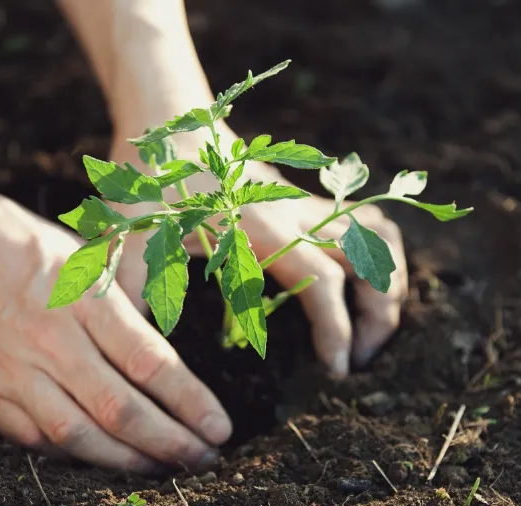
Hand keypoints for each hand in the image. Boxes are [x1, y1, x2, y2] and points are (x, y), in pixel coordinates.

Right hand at [0, 179, 230, 471]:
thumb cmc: (15, 240)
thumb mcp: (82, 256)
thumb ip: (119, 309)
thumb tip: (158, 359)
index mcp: (84, 298)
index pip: (151, 363)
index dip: (191, 403)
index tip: (220, 428)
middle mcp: (50, 340)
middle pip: (122, 410)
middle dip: (172, 443)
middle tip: (204, 461)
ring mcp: (10, 371)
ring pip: (80, 437)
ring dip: (129, 461)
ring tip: (164, 468)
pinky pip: (36, 439)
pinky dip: (76, 455)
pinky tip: (104, 459)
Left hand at [108, 138, 407, 377]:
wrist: (167, 120)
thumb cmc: (147, 184)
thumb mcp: (132, 244)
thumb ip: (134, 298)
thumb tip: (133, 359)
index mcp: (259, 232)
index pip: (323, 283)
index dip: (337, 329)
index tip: (337, 370)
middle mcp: (294, 215)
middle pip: (366, 262)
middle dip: (376, 317)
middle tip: (359, 362)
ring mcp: (305, 204)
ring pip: (377, 236)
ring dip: (389, 282)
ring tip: (375, 328)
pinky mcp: (306, 199)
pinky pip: (364, 219)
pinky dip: (379, 251)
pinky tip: (366, 282)